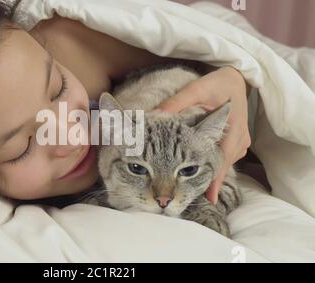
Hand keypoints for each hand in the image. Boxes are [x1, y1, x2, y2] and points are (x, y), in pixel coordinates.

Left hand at [157, 66, 250, 203]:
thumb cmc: (217, 84)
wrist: (238, 77)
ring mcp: (241, 141)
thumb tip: (156, 116)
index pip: (222, 160)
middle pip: (223, 165)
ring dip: (211, 173)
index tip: (208, 198)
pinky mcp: (238, 141)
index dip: (214, 180)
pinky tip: (203, 170)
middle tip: (193, 196)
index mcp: (233, 128)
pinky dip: (215, 164)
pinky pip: (226, 157)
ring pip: (225, 163)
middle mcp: (240, 139)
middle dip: (209, 180)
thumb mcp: (196, 90)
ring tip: (196, 187)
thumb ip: (176, 103)